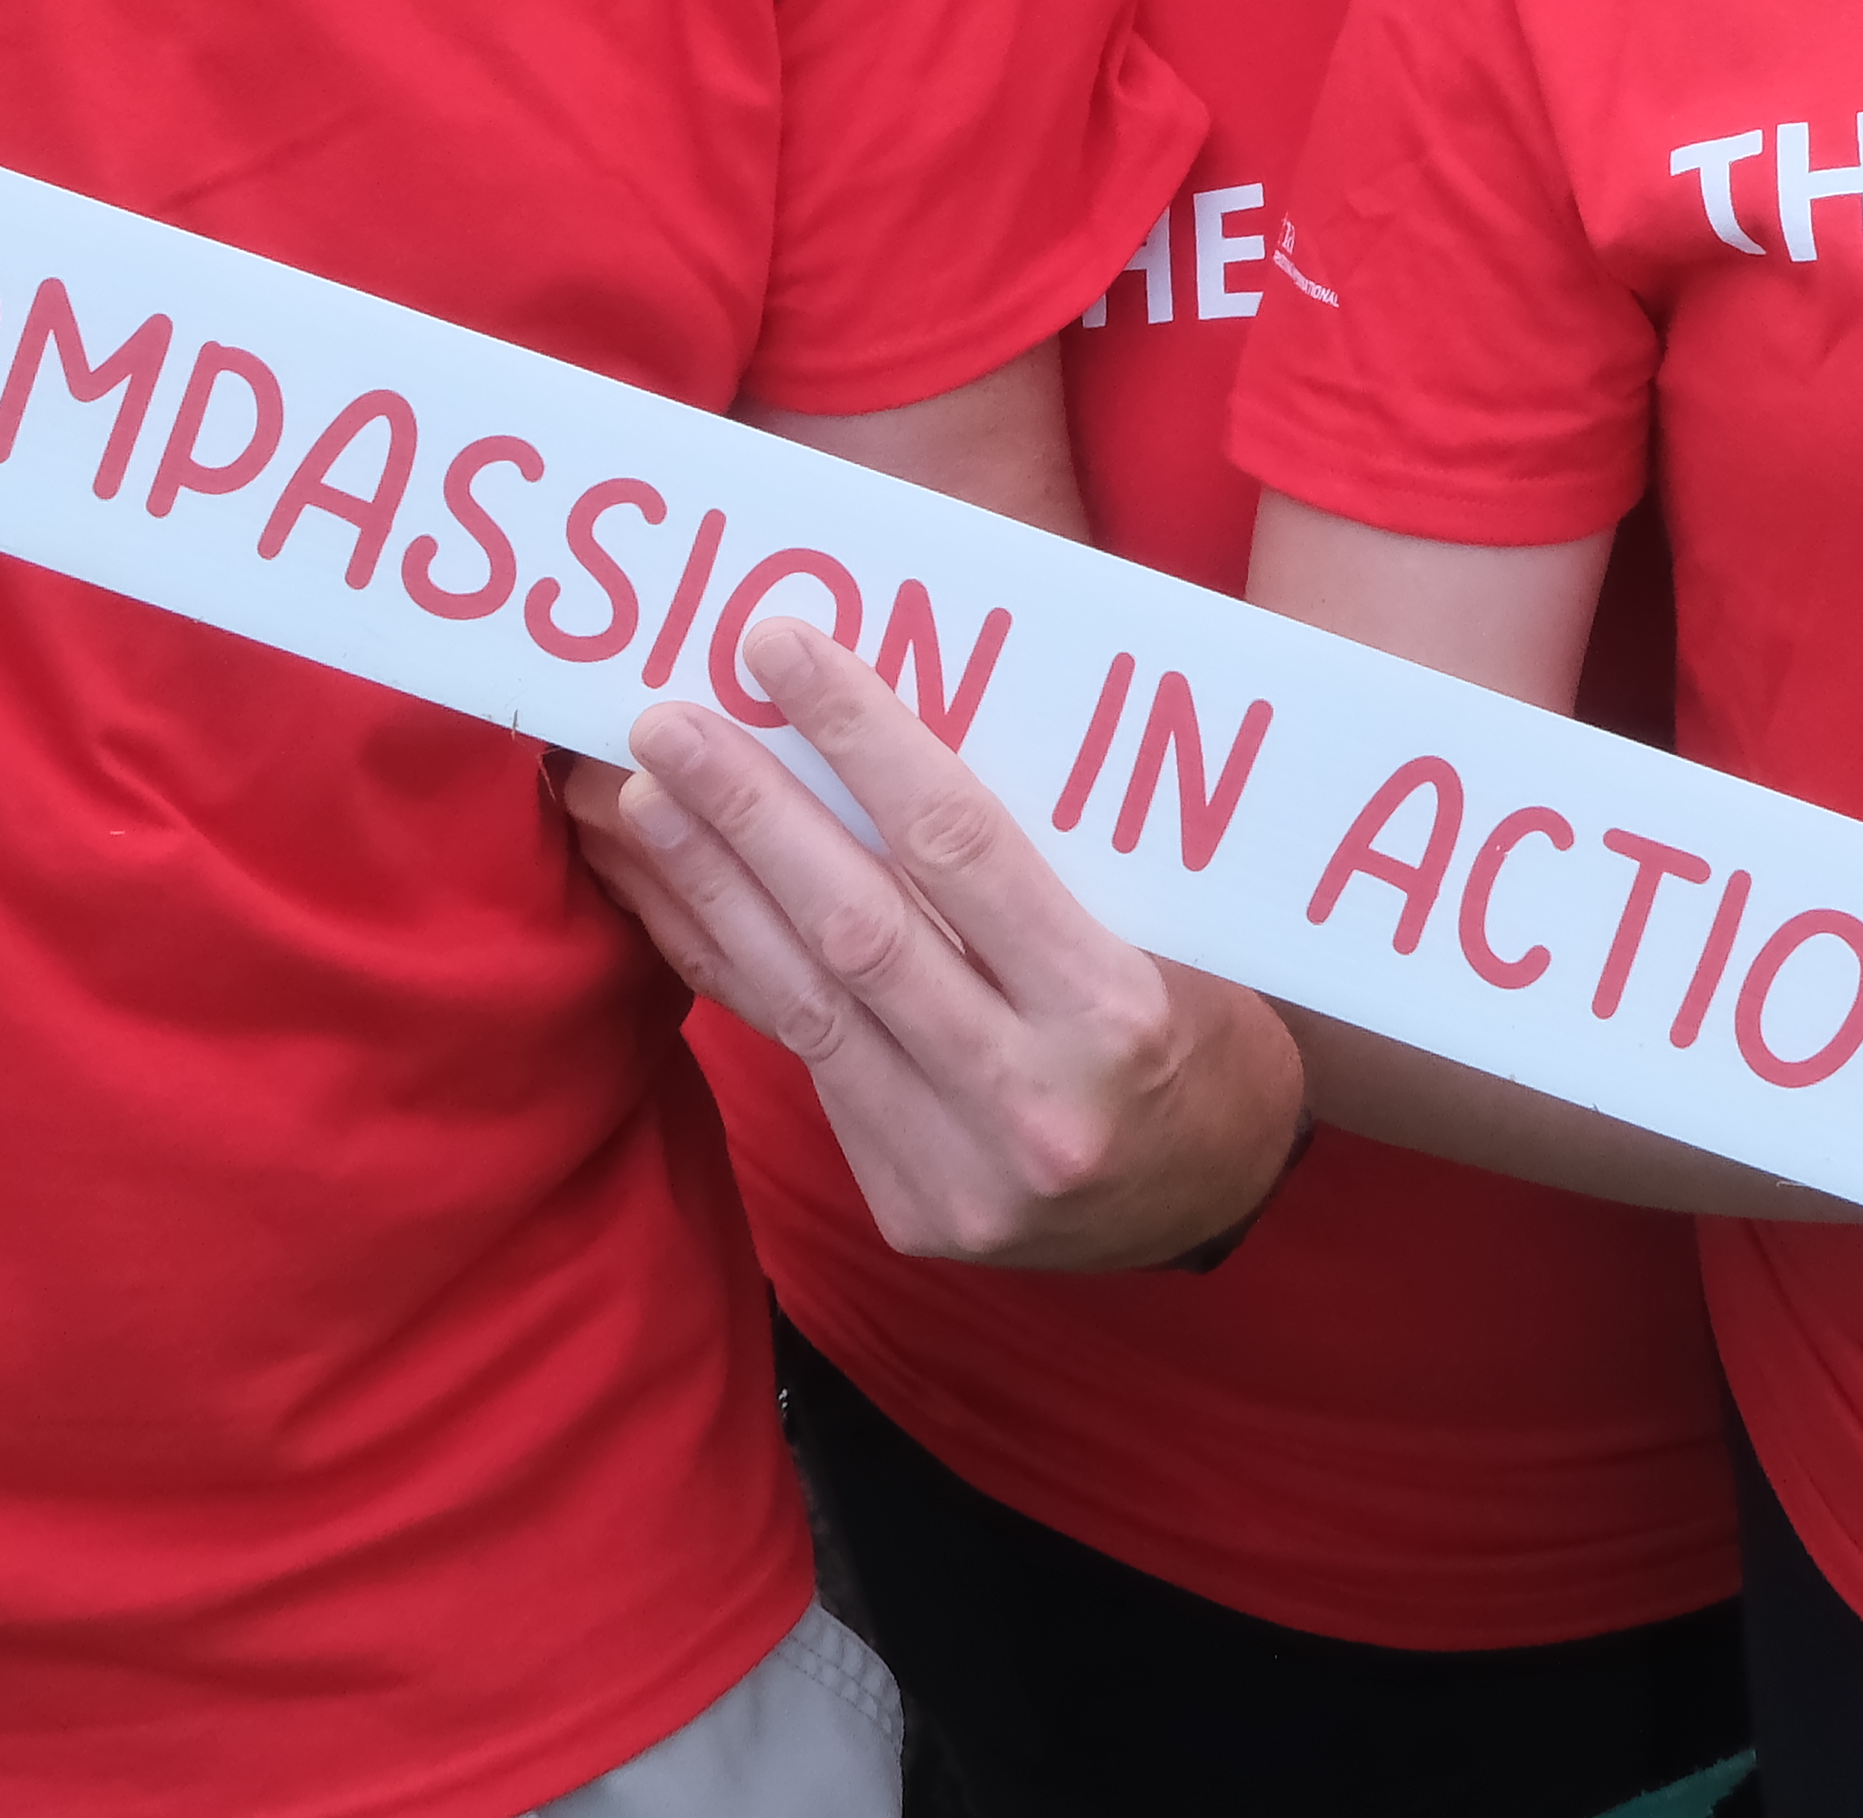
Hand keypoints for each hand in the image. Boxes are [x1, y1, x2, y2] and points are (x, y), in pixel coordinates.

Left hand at [561, 611, 1307, 1266]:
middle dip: (749, 813)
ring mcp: (967, 1175)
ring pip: (810, 1006)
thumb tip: (884, 715)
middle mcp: (1037, 1101)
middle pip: (859, 929)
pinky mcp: (914, 1213)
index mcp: (1117, 1009)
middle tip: (664, 721)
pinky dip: (736, 976)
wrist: (1219, 1196)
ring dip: (713, 889)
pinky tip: (680, 903)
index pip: (962, 847)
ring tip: (644, 797)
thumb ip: (1044, 844)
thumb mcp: (1165, 921)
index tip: (779, 649)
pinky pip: (808, 1070)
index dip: (861, 738)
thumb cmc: (1195, 1015)